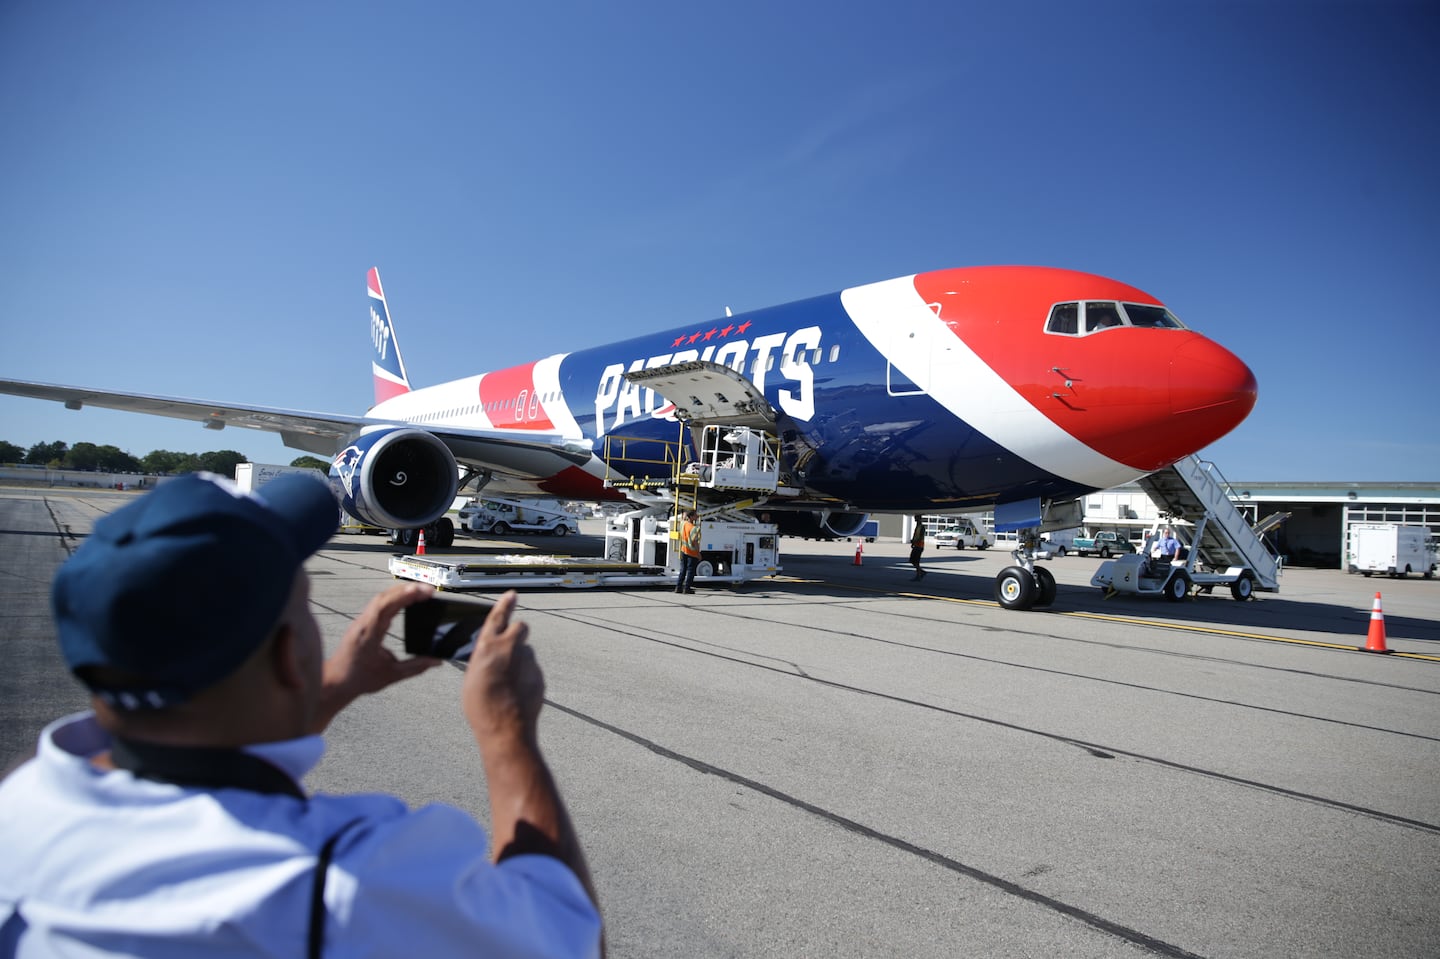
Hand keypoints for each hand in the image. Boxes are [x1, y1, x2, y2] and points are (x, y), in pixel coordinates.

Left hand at [314, 582, 440, 730]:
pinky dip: (393, 598)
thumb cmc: (359, 679)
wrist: (335, 682)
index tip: (421, 591)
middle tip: (428, 591)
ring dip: (400, 592)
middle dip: (407, 590)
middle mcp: (363, 624)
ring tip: (420, 592)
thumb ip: (416, 667)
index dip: (404, 596)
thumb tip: (437, 660)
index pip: (385, 607)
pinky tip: (404, 599)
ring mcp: (362, 621)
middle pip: (385, 597)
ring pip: (381, 598)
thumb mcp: (391, 675)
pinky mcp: (363, 623)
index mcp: (369, 634)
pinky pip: (378, 604)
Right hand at [462, 590, 543, 743]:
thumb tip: (490, 654)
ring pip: (526, 652)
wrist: (505, 728)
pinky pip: (532, 670)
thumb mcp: (472, 677)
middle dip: (516, 634)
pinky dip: (526, 677)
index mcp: (488, 646)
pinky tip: (516, 693)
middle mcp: (510, 648)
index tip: (512, 595)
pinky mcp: (538, 675)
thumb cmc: (482, 707)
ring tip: (507, 683)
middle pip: (520, 627)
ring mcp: (528, 662)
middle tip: (508, 649)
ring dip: (519, 661)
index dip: (505, 603)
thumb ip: (483, 659)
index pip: (498, 616)